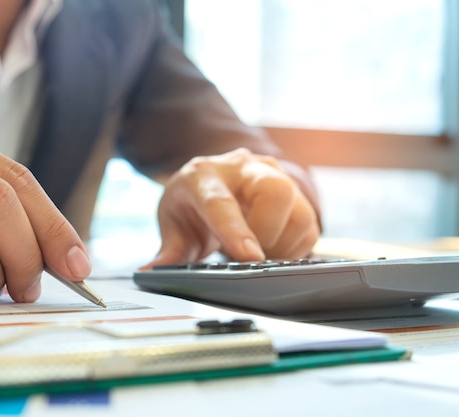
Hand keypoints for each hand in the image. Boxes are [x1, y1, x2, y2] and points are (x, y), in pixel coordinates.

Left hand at [143, 148, 319, 267]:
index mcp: (204, 176)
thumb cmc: (191, 202)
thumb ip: (169, 250)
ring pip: (300, 211)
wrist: (211, 180)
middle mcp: (243, 169)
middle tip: (251, 257)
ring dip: (284, 246)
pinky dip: (295, 249)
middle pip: (276, 192)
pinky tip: (273, 251)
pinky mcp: (295, 192)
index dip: (237, 231)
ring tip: (259, 256)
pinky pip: (310, 227)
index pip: (222, 203)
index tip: (250, 258)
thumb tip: (152, 272)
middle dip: (269, 234)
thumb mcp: (172, 223)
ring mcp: (273, 176)